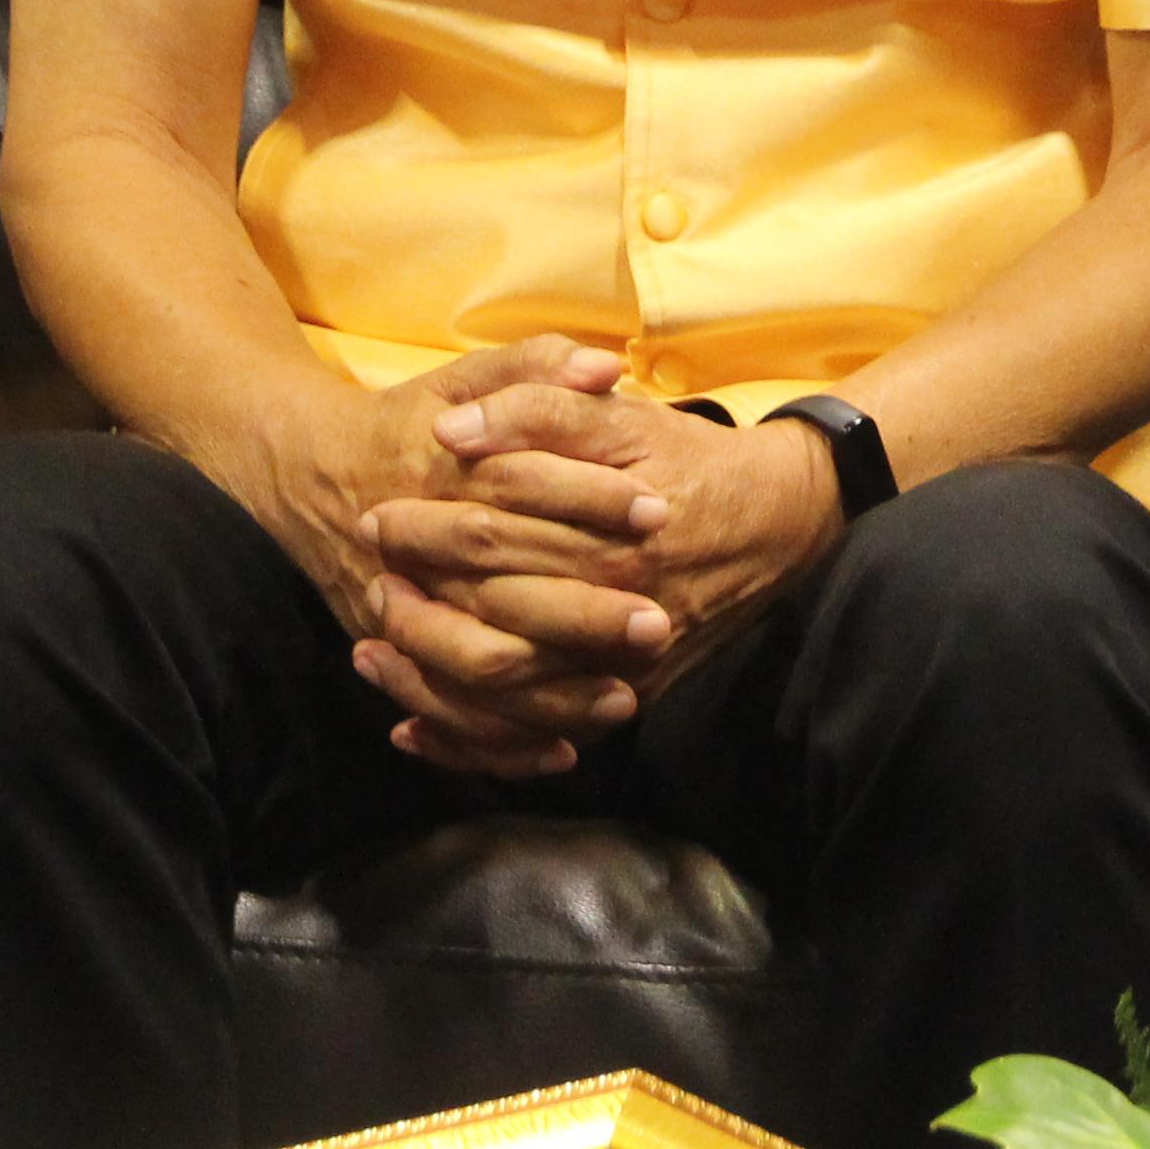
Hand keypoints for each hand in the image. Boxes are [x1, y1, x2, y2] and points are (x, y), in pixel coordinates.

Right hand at [228, 337, 641, 778]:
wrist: (308, 474)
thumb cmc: (408, 421)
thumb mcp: (467, 376)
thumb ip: (535, 367)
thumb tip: (605, 366)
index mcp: (441, 478)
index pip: (521, 491)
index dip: (594, 501)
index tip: (660, 511)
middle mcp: (418, 554)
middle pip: (501, 596)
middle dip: (585, 615)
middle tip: (661, 623)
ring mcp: (400, 614)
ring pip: (475, 671)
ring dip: (553, 693)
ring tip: (628, 696)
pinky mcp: (391, 654)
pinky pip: (446, 715)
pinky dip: (500, 744)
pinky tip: (563, 749)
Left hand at [358, 384, 846, 769]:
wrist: (779, 519)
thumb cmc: (688, 460)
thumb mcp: (619, 417)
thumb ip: (537, 408)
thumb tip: (450, 431)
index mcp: (605, 540)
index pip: (492, 541)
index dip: (425, 530)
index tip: (377, 516)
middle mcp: (613, 615)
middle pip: (489, 626)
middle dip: (415, 609)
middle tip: (370, 587)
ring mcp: (622, 668)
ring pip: (505, 697)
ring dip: (426, 681)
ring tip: (374, 652)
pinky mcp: (627, 698)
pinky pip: (536, 739)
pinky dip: (471, 743)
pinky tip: (416, 728)